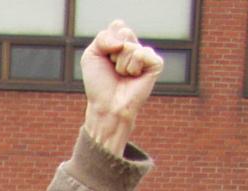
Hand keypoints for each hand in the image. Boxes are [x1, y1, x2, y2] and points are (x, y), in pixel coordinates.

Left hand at [81, 20, 161, 155]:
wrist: (106, 107)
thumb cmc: (99, 84)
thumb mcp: (91, 56)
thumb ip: (103, 38)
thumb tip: (123, 42)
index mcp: (122, 42)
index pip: (117, 26)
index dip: (106, 42)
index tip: (104, 59)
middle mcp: (135, 46)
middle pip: (124, 33)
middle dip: (113, 53)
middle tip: (114, 68)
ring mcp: (146, 55)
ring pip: (130, 46)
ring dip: (120, 64)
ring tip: (122, 75)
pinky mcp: (156, 64)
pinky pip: (142, 54)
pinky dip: (133, 67)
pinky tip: (134, 77)